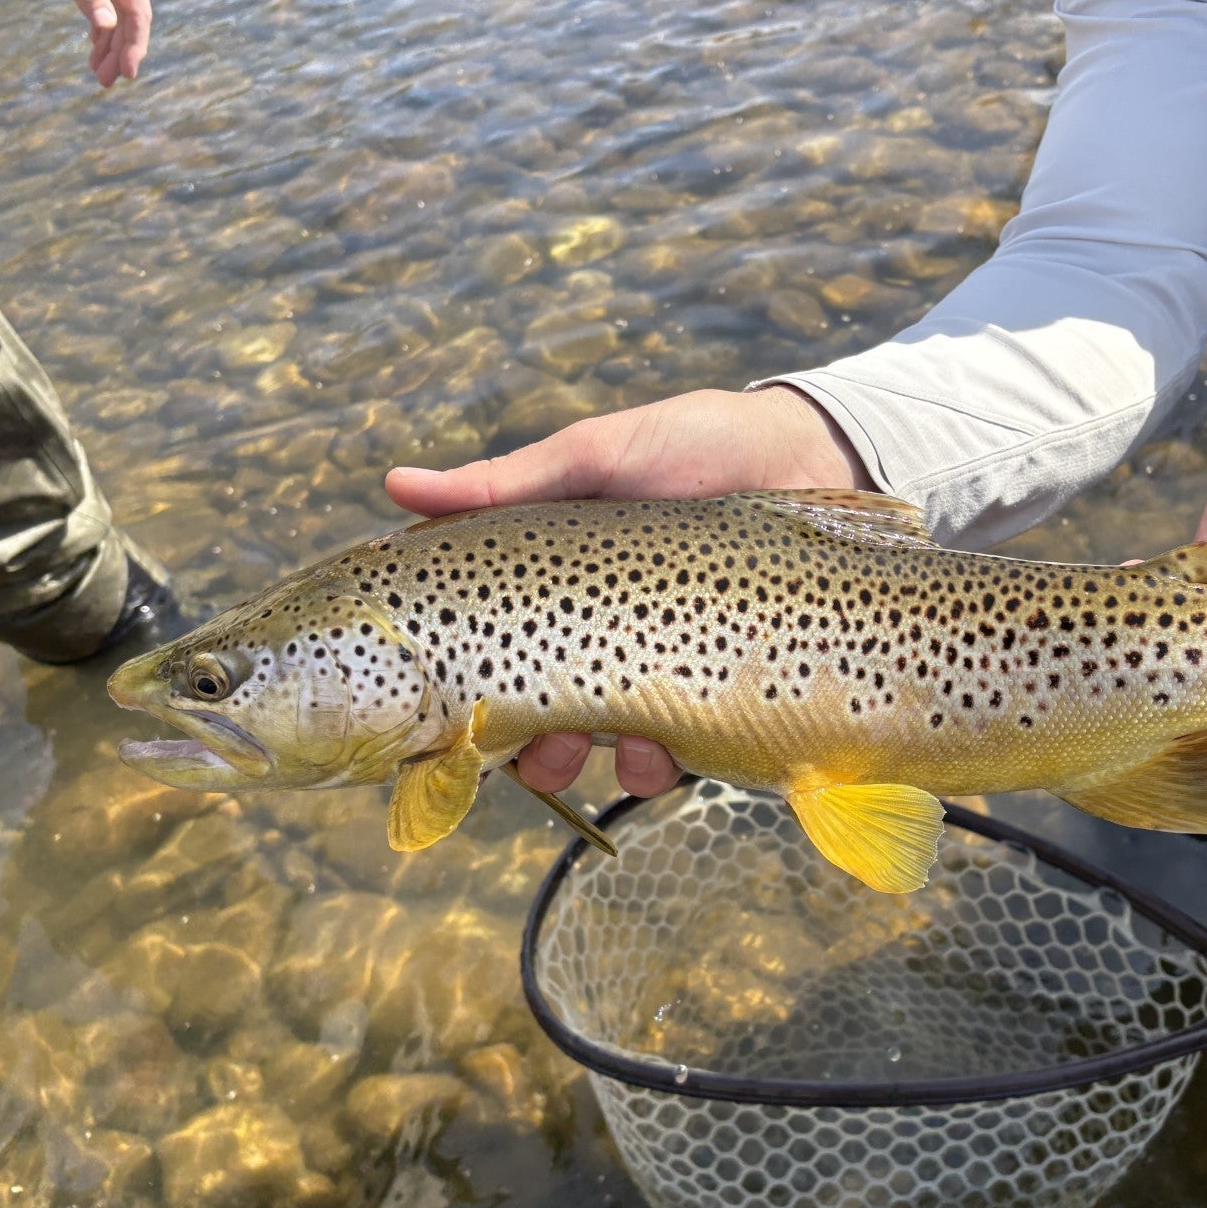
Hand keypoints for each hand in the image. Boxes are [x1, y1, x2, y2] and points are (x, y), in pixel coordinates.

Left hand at [31, 0, 151, 86]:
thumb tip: (105, 27)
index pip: (137, 11)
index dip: (135, 44)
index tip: (128, 74)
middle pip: (130, 16)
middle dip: (120, 50)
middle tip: (104, 82)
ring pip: (119, 11)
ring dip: (110, 42)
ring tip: (97, 72)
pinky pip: (107, 0)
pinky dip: (101, 24)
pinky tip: (95, 44)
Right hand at [386, 385, 868, 797]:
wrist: (811, 455)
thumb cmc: (697, 443)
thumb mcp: (596, 455)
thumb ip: (506, 484)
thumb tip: (395, 484)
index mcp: (557, 585)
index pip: (489, 648)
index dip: (460, 686)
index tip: (439, 714)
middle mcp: (600, 634)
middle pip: (536, 716)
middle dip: (521, 747)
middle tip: (520, 749)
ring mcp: (657, 666)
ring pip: (600, 747)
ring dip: (583, 761)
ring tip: (591, 746)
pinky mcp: (716, 692)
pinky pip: (676, 753)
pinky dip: (658, 763)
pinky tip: (661, 747)